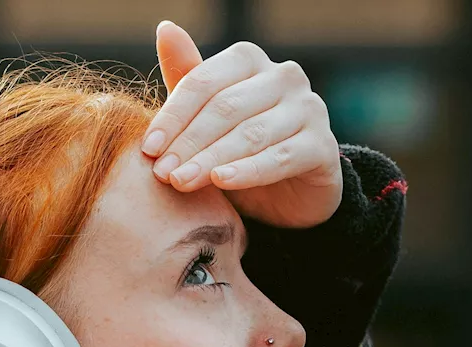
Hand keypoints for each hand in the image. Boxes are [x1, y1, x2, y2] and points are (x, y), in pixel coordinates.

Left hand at [143, 21, 343, 228]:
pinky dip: (248, 171)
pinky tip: (221, 181)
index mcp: (250, 61)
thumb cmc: (238, 149)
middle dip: (188, 143)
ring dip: (211, 159)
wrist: (287, 195)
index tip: (148, 149)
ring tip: (182, 182)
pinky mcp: (322, 146)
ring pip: (250, 133)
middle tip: (162, 174)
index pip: (203, 82)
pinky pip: (280, 157)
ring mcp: (308, 108)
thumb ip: (187, 79)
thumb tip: (165, 27)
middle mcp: (284, 76)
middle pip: (225, 107)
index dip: (173, 116)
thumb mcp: (207, 117)